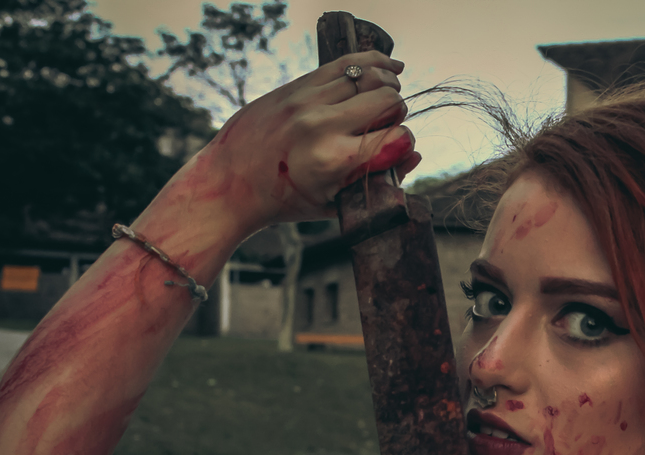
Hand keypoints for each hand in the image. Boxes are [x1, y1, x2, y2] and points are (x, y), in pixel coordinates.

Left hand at [162, 51, 419, 236]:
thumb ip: (376, 179)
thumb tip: (414, 155)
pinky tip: (388, 67)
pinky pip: (346, 62)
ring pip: (371, 76)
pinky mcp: (298, 86)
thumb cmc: (286, 199)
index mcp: (335, 161)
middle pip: (389, 101)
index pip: (398, 139)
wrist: (230, 181)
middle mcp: (322, 126)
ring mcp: (308, 101)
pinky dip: (373, 63)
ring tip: (388, 98)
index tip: (398, 148)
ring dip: (388, 87)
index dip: (406, 144)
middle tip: (388, 125)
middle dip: (398, 113)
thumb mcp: (334, 202)